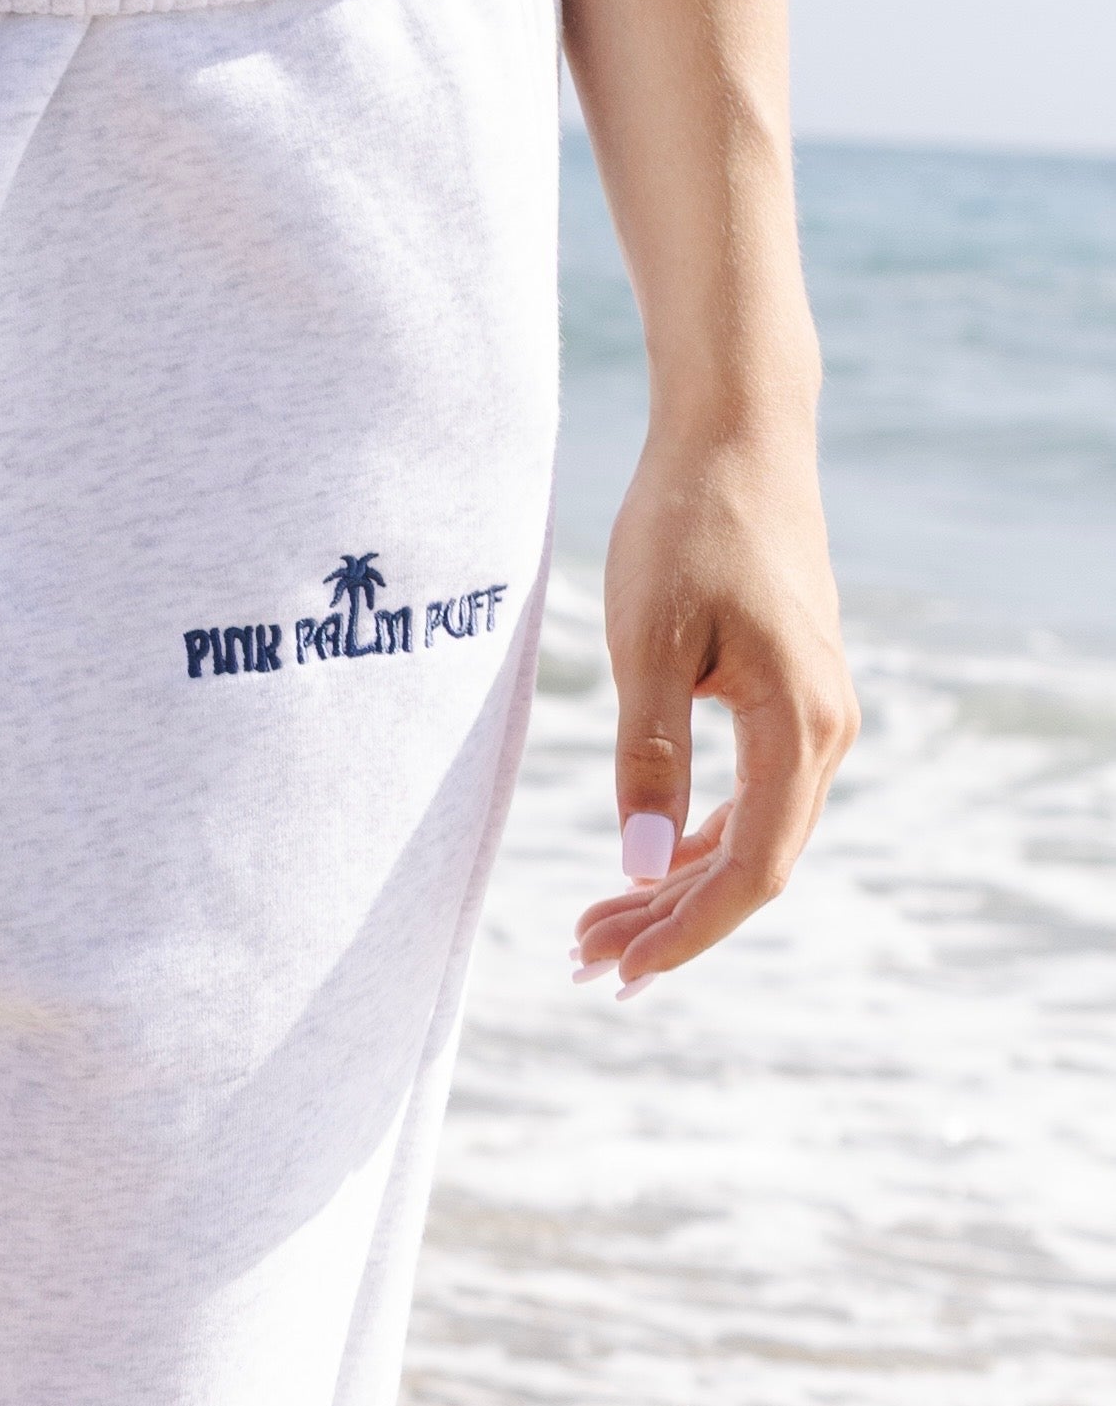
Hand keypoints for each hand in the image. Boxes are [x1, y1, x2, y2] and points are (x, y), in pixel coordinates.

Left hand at [572, 410, 857, 997]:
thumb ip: (647, 757)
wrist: (735, 435)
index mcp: (797, 725)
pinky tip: (642, 864)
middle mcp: (822, 730)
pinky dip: (693, 838)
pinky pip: (750, 795)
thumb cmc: (685, 527)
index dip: (687, 931)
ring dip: (674, 886)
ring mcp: (811, 714)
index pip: (753, 869)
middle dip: (668, 922)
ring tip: (596, 929)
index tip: (618, 971)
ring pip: (750, 834)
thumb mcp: (647, 645)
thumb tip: (635, 864)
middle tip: (584, 963)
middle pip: (752, 865)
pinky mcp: (788, 696)